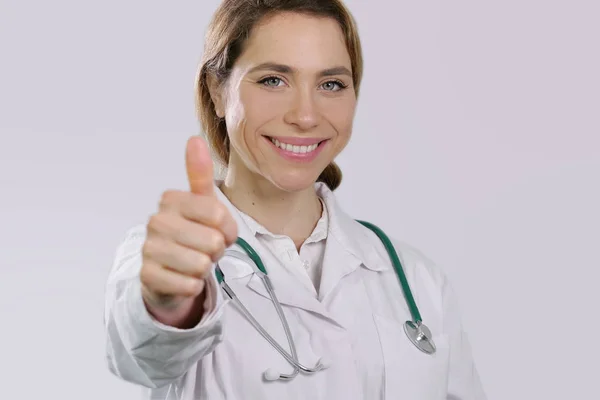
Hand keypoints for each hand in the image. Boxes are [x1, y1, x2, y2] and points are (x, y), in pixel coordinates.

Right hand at [140, 136, 237, 314]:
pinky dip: (193, 285)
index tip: (218, 230)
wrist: (169, 271)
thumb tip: (194, 139)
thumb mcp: (202, 204)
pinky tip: (183, 278)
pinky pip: (189, 285)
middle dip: (216, 251)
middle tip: (205, 249)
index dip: (228, 229)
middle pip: (212, 242)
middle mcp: (156, 221)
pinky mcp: (148, 277)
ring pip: (201, 265)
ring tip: (194, 262)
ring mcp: (149, 250)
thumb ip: (200, 174)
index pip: (220, 215)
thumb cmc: (192, 233)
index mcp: (171, 199)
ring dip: (205, 269)